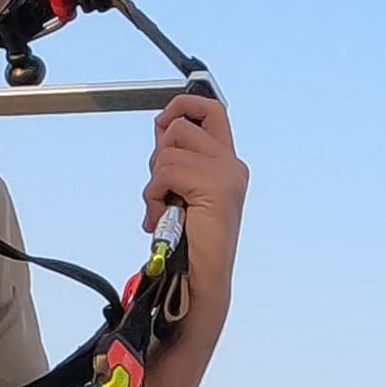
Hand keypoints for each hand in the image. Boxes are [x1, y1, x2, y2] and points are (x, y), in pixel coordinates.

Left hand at [144, 83, 247, 294]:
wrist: (200, 280)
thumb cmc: (189, 243)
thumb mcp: (182, 191)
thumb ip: (178, 159)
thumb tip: (163, 126)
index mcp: (226, 163)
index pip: (211, 110)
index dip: (183, 105)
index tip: (163, 120)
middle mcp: (231, 164)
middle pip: (181, 125)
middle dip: (159, 151)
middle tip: (162, 187)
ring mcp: (226, 174)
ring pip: (168, 151)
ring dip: (154, 183)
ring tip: (163, 210)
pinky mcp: (216, 186)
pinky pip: (166, 173)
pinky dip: (153, 196)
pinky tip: (162, 217)